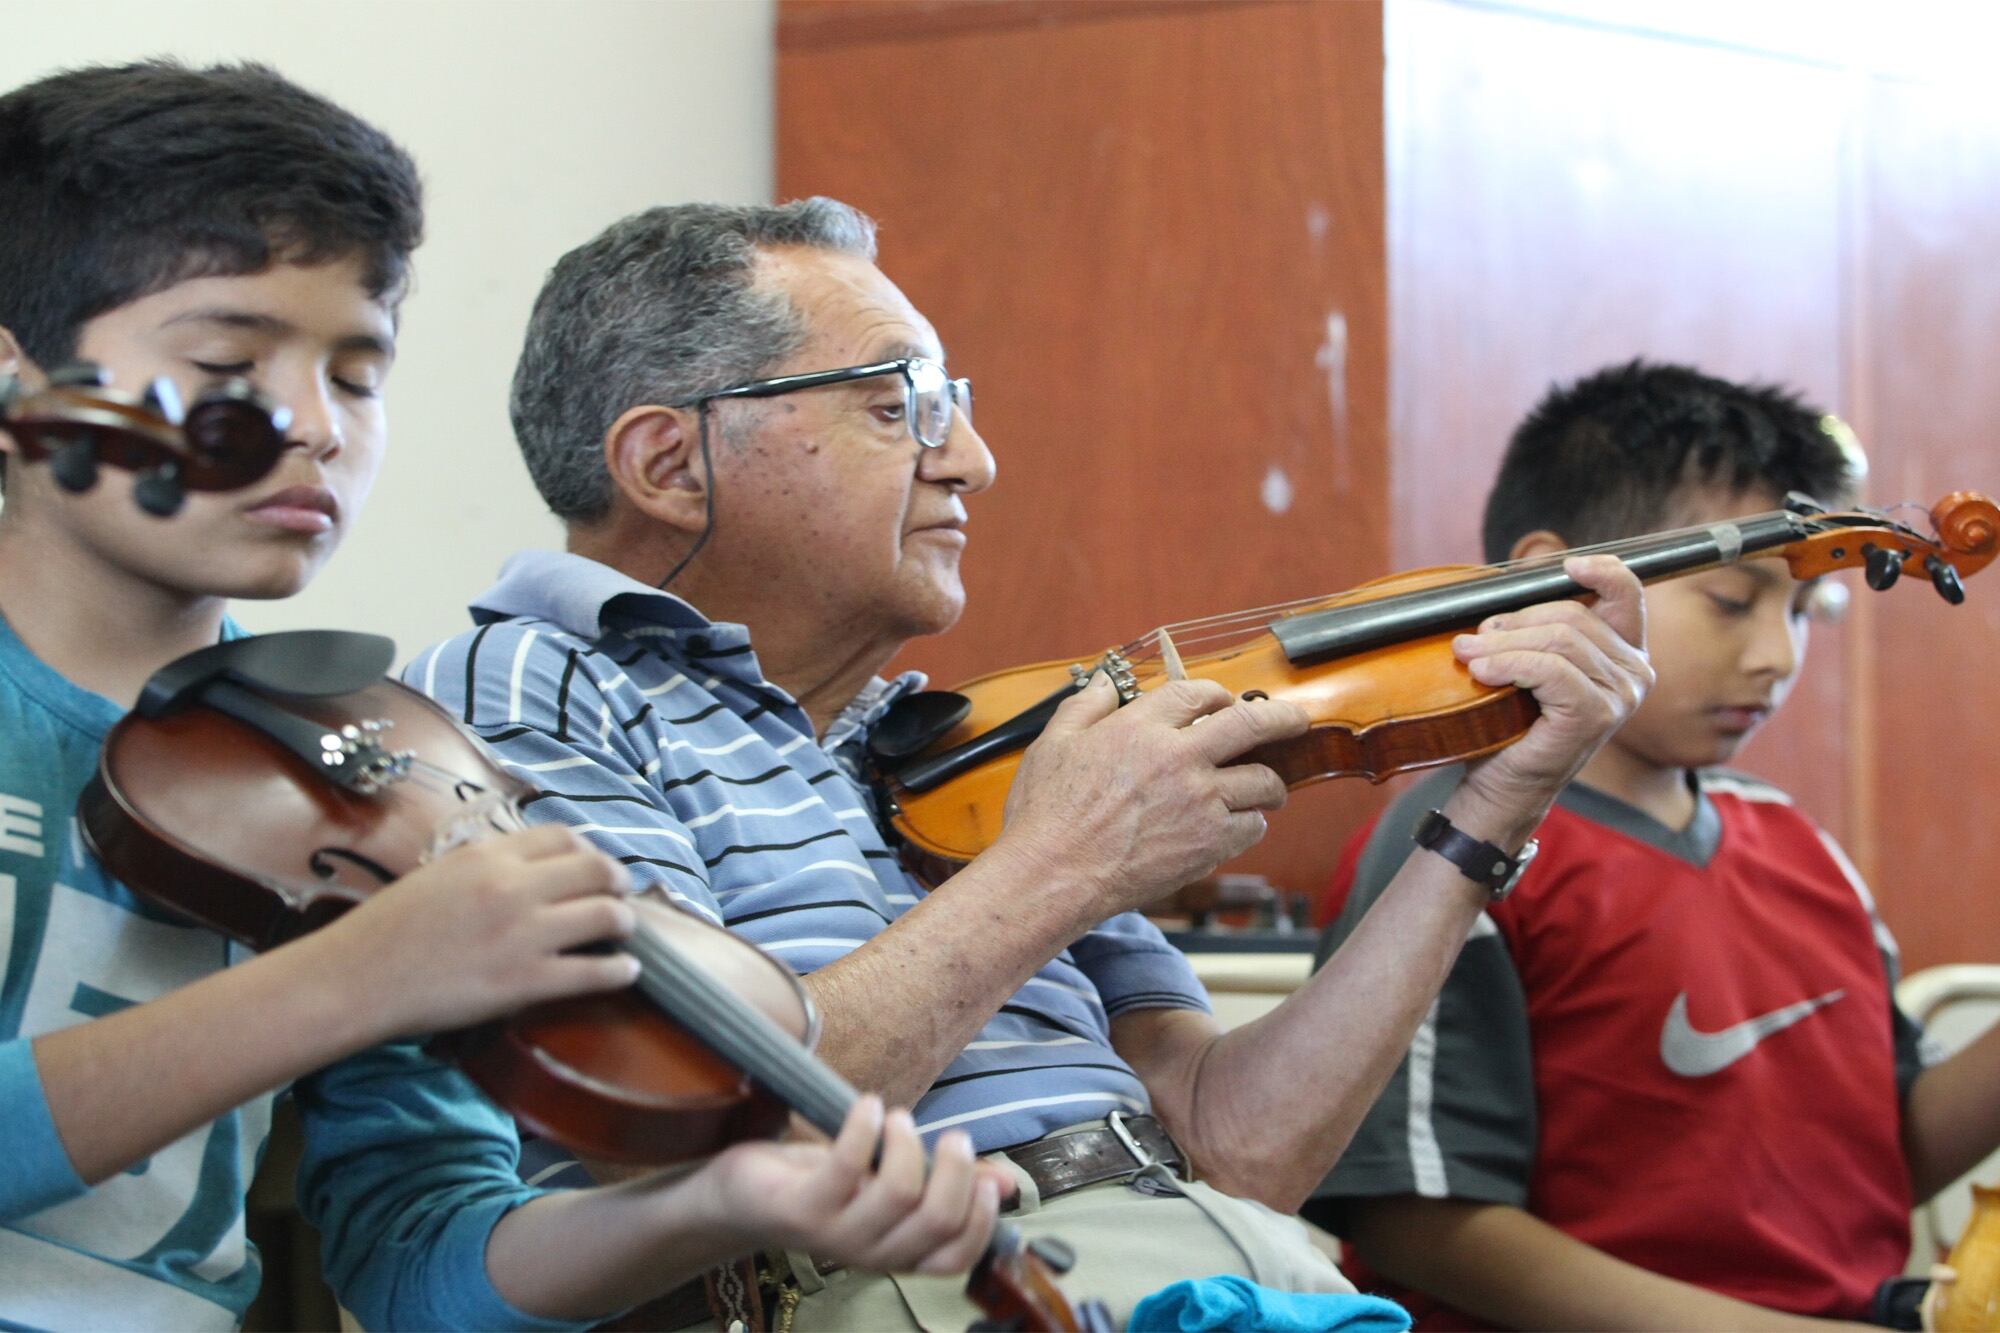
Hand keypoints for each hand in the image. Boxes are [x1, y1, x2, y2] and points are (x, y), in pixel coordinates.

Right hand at [312, 823, 639, 1040]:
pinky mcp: (525, 982)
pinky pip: (594, 972)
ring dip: (625, 922)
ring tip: (625, 931)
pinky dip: (619, 971)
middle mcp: (514, 887)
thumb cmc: (385, 929)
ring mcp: (523, 934)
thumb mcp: (438, 874)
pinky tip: (625, 972)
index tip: (595, 865)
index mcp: (489, 856)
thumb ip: (486, 866)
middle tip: (622, 895)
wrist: (355, 979)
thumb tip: (526, 867)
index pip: (564, 837)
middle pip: (598, 870)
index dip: (590, 850)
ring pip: (607, 916)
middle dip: (619, 882)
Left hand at [695, 1096, 1004, 1274]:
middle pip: (936, 1221)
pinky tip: (866, 1105)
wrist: (740, 1198)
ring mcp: (834, 1234)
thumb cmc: (821, 1186)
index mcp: (897, 1251)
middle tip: (953, 1133)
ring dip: (907, 1141)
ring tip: (897, 1117)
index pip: (955, 1257)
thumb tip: (1006, 1182)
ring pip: (898, 1192)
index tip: (988, 1175)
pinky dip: (865, 1126)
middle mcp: (869, 1252)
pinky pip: (847, 1166)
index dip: (981, 1219)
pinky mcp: (801, 1208)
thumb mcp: (886, 1185)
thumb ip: (942, 1185)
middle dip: (956, 1168)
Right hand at [997, 672, 1309, 919]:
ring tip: (1267, 787)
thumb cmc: (1046, 813)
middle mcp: (1180, 759)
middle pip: (1251, 724)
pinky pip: (1252, 827)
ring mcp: (1200, 803)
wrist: (1054, 875)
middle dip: (1283, 718)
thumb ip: (1086, 705)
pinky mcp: (1208, 845)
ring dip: (1270, 782)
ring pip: (1263, 781)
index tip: (1224, 702)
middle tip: (1296, 721)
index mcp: (1142, 728)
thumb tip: (1109, 682)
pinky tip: (1239, 823)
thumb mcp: (1053, 743)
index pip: (1198, 693)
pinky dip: (1251, 823)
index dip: (1217, 694)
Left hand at [1450, 554, 1651, 841]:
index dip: (1600, 570)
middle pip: (1571, 615)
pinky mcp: (1595, 714)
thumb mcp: (1527, 663)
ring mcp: (1619, 695)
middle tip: (1473, 638)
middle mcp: (1634, 672)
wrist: (1502, 784)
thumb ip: (1534, 627)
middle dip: (1514, 621)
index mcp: (1624, 653)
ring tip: (1467, 655)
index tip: (1565, 564)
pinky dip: (1508, 665)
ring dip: (1501, 644)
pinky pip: (1550, 670)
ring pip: (1558, 640)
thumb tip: (1501, 595)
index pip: (1627, 593)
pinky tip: (1481, 673)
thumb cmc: (1511, 723)